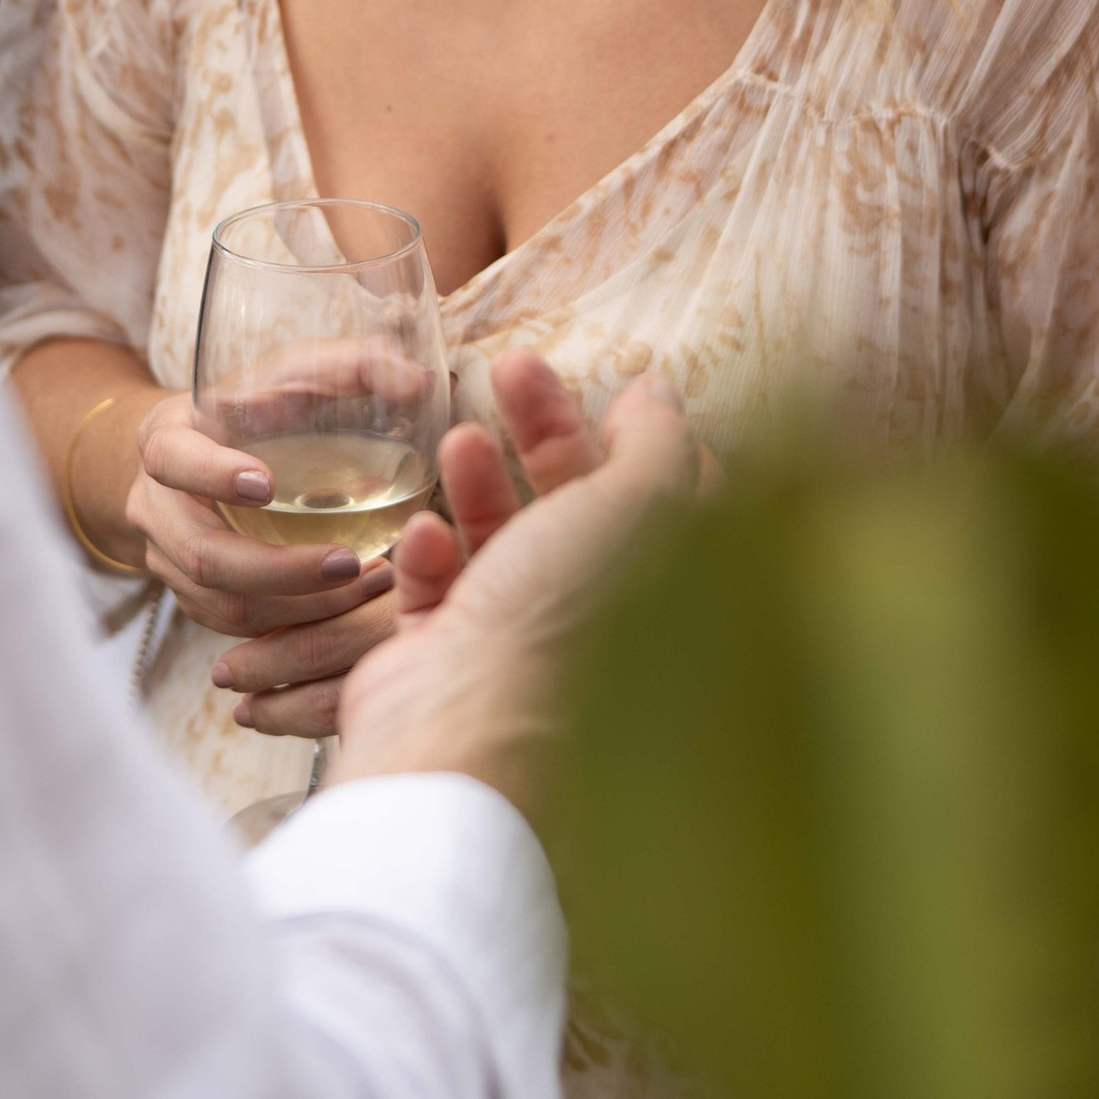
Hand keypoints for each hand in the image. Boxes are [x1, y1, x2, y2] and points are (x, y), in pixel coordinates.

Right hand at [127, 395, 396, 693]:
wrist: (202, 451)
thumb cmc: (258, 405)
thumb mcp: (291, 370)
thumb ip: (354, 367)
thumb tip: (419, 381)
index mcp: (167, 438)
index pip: (171, 459)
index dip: (212, 475)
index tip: (267, 485)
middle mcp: (156, 506)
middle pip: (202, 555)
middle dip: (279, 569)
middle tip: (347, 563)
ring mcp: (169, 560)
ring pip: (224, 605)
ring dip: (299, 607)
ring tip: (367, 584)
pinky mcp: (194, 599)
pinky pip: (239, 629)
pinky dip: (295, 626)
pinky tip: (349, 605)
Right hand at [336, 375, 701, 820]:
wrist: (458, 731)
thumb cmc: (560, 621)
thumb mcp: (633, 509)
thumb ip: (656, 445)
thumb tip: (660, 394)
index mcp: (666, 605)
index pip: (673, 508)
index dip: (648, 442)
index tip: (615, 387)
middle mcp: (599, 631)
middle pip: (579, 512)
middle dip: (545, 432)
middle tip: (508, 367)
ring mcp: (520, 651)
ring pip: (507, 546)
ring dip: (481, 485)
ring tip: (456, 441)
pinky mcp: (449, 666)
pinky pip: (443, 596)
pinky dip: (433, 558)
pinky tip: (425, 536)